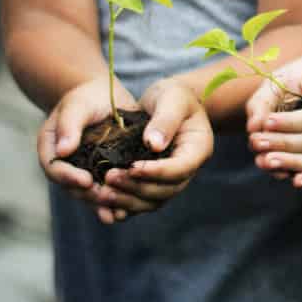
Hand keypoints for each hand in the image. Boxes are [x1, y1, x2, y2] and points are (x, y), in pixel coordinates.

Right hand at [38, 76, 135, 223]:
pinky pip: (107, 191)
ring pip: (90, 194)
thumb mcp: (77, 105)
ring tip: (117, 213)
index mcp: (51, 149)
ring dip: (103, 204)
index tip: (86, 181)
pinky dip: (115, 202)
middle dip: (89, 195)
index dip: (68, 177)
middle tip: (106, 198)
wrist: (105, 97)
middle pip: (72, 187)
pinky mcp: (104, 173)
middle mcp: (65, 165)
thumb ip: (69, 125)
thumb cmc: (86, 97)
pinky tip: (125, 212)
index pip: (54, 168)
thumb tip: (63, 150)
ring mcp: (84, 171)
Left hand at [90, 80, 213, 218]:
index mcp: (198, 148)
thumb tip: (154, 144)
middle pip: (167, 189)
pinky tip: (105, 202)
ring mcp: (172, 178)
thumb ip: (166, 119)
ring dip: (128, 200)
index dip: (157, 171)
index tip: (132, 166)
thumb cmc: (173, 96)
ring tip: (103, 193)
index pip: (181, 168)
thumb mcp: (173, 98)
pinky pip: (142, 201)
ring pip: (154, 201)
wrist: (167, 102)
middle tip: (110, 178)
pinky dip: (125, 205)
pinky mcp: (155, 182)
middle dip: (138, 187)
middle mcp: (188, 168)